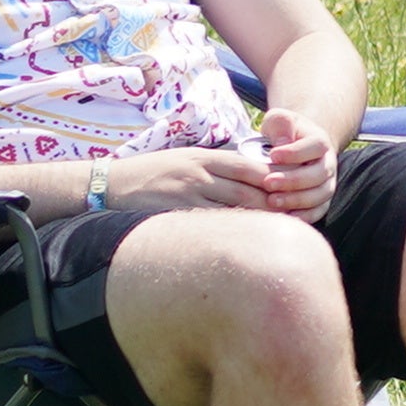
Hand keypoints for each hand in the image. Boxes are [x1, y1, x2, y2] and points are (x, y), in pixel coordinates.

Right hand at [93, 122, 334, 215]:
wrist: (112, 185)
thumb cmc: (153, 174)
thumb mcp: (185, 161)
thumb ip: (215, 169)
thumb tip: (251, 181)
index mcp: (204, 158)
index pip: (250, 168)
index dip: (273, 182)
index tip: (290, 194)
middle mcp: (200, 175)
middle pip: (249, 190)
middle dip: (273, 205)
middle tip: (293, 220)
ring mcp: (188, 197)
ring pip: (235, 211)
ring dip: (258, 223)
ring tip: (277, 237)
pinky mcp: (176, 217)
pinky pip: (211, 229)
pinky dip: (231, 236)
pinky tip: (244, 247)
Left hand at [229, 107, 336, 212]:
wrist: (296, 147)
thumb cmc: (283, 133)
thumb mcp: (279, 120)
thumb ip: (280, 123)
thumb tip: (282, 144)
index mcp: (320, 142)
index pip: (315, 147)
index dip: (295, 153)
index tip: (273, 155)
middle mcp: (328, 163)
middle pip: (319, 174)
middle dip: (293, 180)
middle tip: (268, 182)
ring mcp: (327, 183)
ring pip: (321, 194)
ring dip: (297, 200)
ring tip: (272, 201)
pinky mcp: (322, 200)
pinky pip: (319, 211)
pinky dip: (305, 216)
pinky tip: (285, 216)